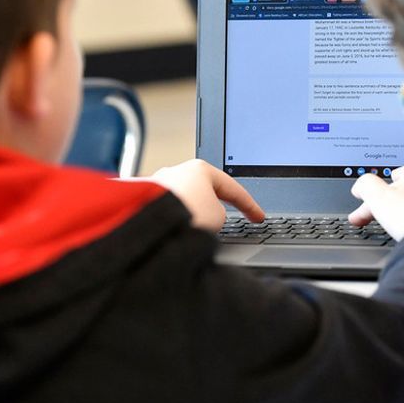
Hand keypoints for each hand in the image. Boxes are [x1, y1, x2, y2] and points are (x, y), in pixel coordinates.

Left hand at [149, 159, 264, 231]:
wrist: (152, 227)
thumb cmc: (184, 215)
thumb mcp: (219, 216)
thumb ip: (220, 213)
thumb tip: (207, 217)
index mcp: (200, 168)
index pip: (231, 188)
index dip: (249, 205)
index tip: (258, 217)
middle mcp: (177, 171)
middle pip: (206, 193)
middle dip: (215, 209)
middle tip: (223, 226)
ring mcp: (159, 184)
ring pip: (186, 203)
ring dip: (193, 217)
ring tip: (194, 233)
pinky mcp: (145, 200)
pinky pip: (170, 212)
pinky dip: (176, 222)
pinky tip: (178, 233)